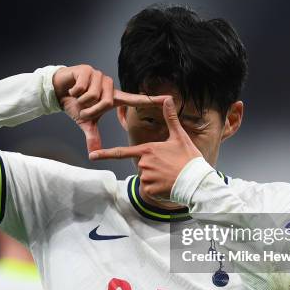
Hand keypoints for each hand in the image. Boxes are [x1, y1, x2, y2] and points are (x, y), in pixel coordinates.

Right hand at [53, 64, 168, 153]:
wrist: (59, 90)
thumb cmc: (76, 105)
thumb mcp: (85, 122)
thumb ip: (92, 136)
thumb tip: (93, 154)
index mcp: (113, 97)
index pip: (136, 99)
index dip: (151, 100)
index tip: (169, 98)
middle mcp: (110, 86)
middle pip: (105, 103)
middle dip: (91, 110)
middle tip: (83, 108)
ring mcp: (100, 76)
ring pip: (93, 96)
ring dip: (82, 101)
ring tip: (78, 97)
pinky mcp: (88, 70)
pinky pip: (83, 87)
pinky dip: (74, 92)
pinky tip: (73, 89)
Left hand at [88, 96, 202, 199]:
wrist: (197, 181)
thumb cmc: (188, 158)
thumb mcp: (180, 136)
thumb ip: (170, 118)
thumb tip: (167, 98)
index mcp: (147, 150)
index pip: (121, 152)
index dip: (105, 154)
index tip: (92, 156)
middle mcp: (143, 163)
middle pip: (141, 165)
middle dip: (152, 167)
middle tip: (169, 167)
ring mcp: (146, 177)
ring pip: (145, 178)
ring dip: (155, 179)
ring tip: (170, 176)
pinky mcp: (150, 190)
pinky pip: (149, 190)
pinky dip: (157, 189)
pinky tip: (168, 185)